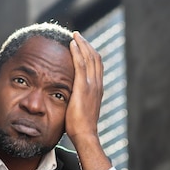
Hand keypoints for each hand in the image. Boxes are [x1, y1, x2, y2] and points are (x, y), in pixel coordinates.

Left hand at [64, 32, 110, 169]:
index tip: (83, 45)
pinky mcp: (83, 87)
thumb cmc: (80, 127)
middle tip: (78, 35)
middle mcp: (97, 84)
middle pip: (95, 58)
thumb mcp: (81, 110)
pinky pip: (81, 64)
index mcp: (97, 89)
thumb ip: (79, 101)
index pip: (96, 66)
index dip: (90, 53)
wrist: (85, 135)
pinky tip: (72, 44)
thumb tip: (72, 100)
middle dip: (87, 45)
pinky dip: (77, 51)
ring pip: (89, 58)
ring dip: (82, 44)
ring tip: (74, 35)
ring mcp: (91, 85)